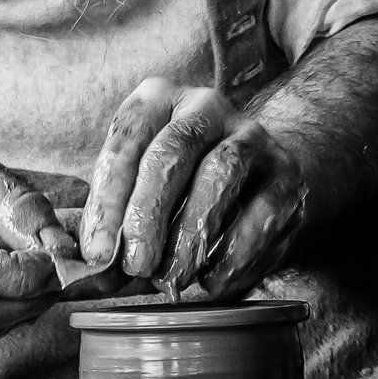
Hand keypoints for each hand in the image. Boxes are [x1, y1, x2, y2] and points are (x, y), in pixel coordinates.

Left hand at [79, 78, 305, 298]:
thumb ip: (117, 219)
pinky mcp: (286, 172)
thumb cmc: (182, 179)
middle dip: (149, 212)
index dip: (108, 197)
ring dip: (191, 232)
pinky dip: (234, 254)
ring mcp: (250, 134)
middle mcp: (204, 105)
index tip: (97, 251)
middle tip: (136, 264)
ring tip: (171, 277)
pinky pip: (261, 211)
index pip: (126, 139)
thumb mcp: (142, 180)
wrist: (258, 170)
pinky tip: (211, 281)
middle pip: (172, 151)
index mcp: (158, 97)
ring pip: (219, 174)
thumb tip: (91, 266)